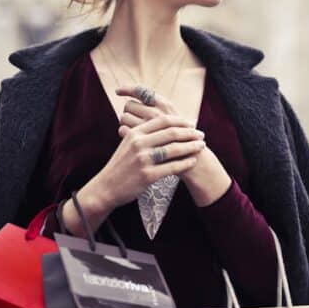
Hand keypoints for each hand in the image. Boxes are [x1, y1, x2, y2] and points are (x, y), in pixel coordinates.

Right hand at [90, 84, 206, 213]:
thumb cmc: (121, 164)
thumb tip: (166, 124)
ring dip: (191, 147)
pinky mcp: (147, 176)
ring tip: (201, 146)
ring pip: (174, 149)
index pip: (162, 121)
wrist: (107, 187)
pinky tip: (193, 161)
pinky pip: (172, 167)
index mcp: (135, 133)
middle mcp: (139, 144)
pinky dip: (185, 163)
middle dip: (189, 132)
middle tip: (201, 134)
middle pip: (171, 133)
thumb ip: (144, 133)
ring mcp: (143, 160)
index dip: (180, 121)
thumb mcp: (128, 143)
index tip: (191, 123)